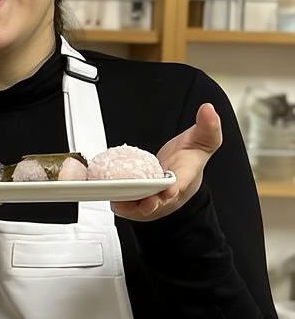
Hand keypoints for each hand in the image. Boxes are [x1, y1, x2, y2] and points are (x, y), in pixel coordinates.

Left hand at [111, 102, 221, 222]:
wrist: (182, 171)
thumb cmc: (190, 158)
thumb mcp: (202, 140)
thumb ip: (207, 126)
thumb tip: (208, 109)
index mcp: (186, 178)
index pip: (182, 184)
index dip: (174, 188)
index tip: (169, 190)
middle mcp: (171, 195)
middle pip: (159, 203)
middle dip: (148, 204)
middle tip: (135, 201)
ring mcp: (156, 202)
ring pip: (141, 210)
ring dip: (129, 206)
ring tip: (115, 199)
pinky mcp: (142, 204)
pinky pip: (129, 207)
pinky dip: (120, 204)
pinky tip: (110, 195)